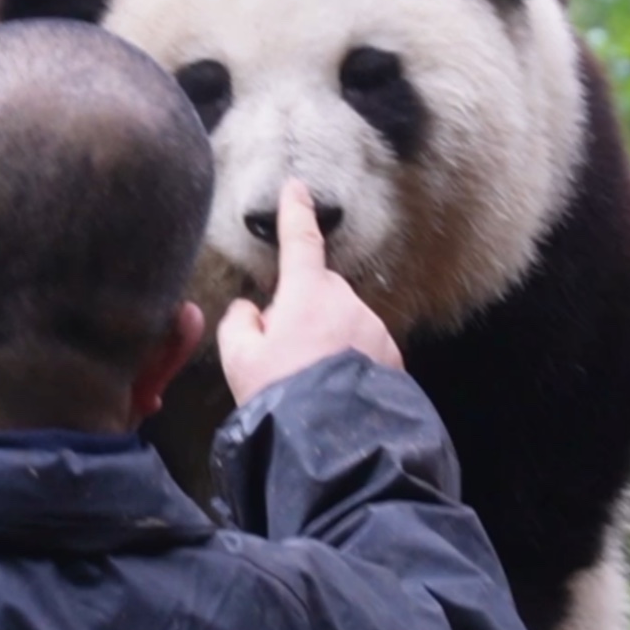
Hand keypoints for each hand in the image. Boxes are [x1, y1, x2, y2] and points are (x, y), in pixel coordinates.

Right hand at [217, 179, 402, 404]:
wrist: (332, 441)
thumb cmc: (281, 394)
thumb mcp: (237, 358)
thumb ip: (239, 321)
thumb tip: (250, 310)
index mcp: (307, 293)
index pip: (299, 240)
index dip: (294, 211)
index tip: (296, 188)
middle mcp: (346, 302)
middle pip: (317, 292)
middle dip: (301, 311)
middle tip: (281, 355)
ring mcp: (374, 329)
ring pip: (342, 322)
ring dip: (326, 340)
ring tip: (309, 381)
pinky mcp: (392, 356)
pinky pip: (363, 347)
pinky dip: (348, 361)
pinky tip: (334, 390)